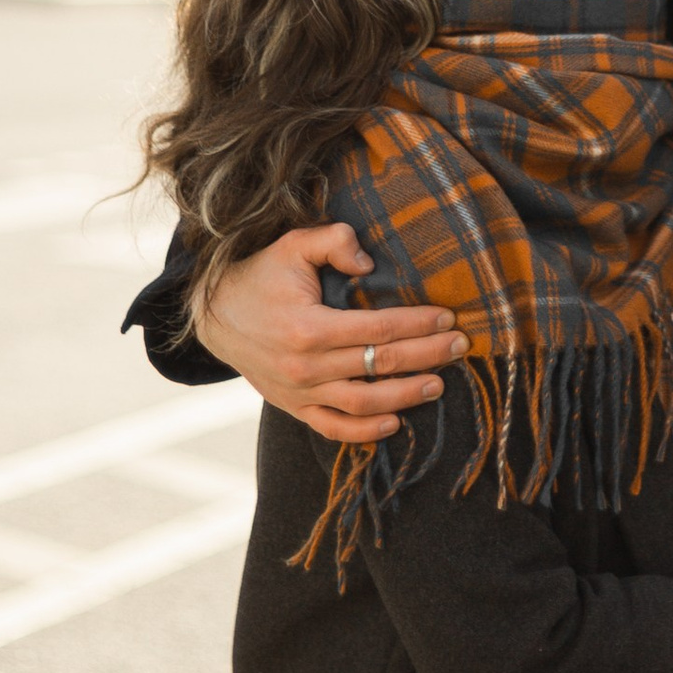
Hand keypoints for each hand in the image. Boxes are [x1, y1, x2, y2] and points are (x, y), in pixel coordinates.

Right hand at [194, 226, 465, 443]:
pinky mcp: (293, 407)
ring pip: (362, 402)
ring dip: (405, 396)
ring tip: (438, 383)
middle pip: (380, 364)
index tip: (448, 317)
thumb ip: (333, 241)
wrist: (212, 315)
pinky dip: (364, 431)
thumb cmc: (259, 275)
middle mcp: (305, 366)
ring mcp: (299, 392)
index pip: (379, 327)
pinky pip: (332, 428)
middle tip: (460, 347)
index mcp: (309, 326)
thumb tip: (368, 262)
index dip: (418, 323)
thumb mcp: (291, 245)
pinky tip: (395, 422)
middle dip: (427, 356)